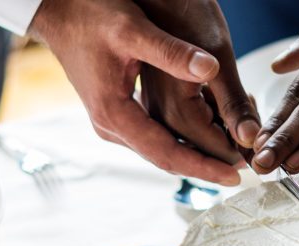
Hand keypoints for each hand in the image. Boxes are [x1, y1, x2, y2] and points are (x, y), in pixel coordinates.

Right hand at [28, 0, 241, 184]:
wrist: (58, 9)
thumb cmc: (90, 14)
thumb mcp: (133, 29)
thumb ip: (172, 52)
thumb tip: (211, 69)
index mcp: (115, 114)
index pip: (167, 153)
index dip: (203, 167)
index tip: (234, 176)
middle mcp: (111, 127)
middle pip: (165, 159)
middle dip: (204, 167)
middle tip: (240, 172)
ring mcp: (112, 123)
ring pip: (159, 150)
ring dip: (193, 156)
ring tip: (229, 158)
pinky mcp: (116, 114)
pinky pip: (153, 137)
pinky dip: (179, 141)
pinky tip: (203, 137)